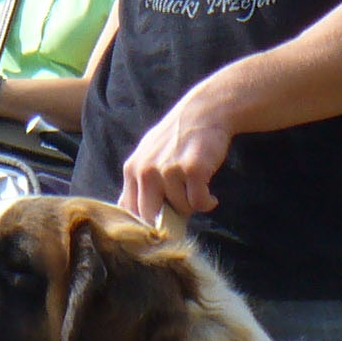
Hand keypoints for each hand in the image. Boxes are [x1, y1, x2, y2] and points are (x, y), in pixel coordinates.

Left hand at [118, 80, 230, 222]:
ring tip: (197, 187)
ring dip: (192, 205)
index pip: (130, 211)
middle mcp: (146, 170)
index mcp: (132, 169)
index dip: (145, 226)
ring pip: (181, 210)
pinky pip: (199, 203)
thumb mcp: (148, 157)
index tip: (160, 228)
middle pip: (152, 217)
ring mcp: (168, 169)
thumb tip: (135, 218)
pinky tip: (210, 195)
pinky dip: (207, 202)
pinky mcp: (192, 169)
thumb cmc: (177, 139)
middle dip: (169, 220)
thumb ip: (139, 185)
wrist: (203, 112)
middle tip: (182, 211)